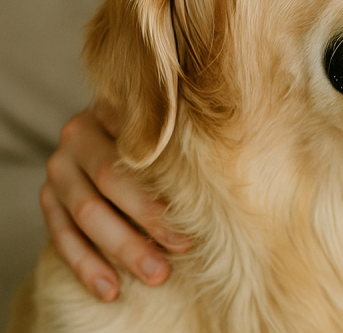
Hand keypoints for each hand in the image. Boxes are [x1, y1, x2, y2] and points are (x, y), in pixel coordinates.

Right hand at [40, 107, 190, 300]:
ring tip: (156, 274)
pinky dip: (86, 266)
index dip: (165, 177)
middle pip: (109, 181)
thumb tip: (236, 157)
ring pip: (86, 214)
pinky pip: (62, 238)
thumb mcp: (173, 128)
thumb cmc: (165, 138)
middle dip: (148, 219)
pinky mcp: (48, 200)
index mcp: (110, 109)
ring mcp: (59, 169)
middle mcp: (77, 135)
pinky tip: (110, 290)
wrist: (118, 142)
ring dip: (121, 249)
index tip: (196, 210)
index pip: (136, 145)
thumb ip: (184, 136)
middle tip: (183, 247)